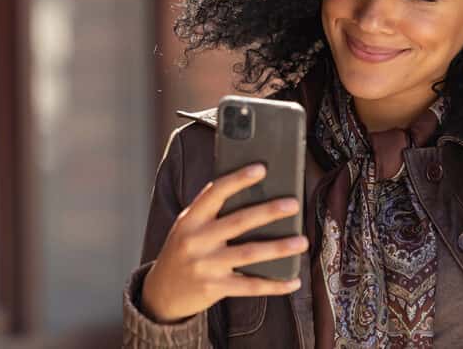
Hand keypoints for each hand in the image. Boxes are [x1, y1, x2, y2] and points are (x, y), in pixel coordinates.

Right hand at [141, 163, 308, 321]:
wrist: (161, 294)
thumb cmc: (183, 251)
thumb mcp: (186, 226)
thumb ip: (210, 210)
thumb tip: (249, 189)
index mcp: (190, 219)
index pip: (215, 192)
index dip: (238, 179)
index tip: (261, 169)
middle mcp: (197, 241)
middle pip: (239, 222)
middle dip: (269, 212)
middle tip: (293, 204)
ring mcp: (206, 266)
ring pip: (250, 253)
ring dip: (279, 247)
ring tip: (302, 241)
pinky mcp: (215, 288)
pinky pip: (251, 286)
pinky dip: (275, 285)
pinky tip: (293, 281)